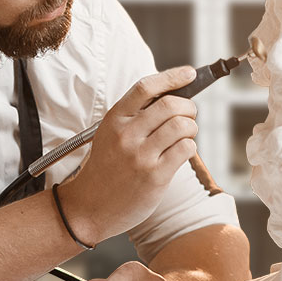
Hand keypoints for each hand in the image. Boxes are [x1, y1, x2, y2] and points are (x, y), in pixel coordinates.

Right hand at [58, 66, 198, 244]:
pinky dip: (189, 147)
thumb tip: (174, 95)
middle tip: (189, 114)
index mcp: (115, 119)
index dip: (171, 77)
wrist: (90, 207)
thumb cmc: (107, 167)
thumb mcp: (111, 134)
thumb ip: (135, 116)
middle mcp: (126, 135)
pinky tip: (180, 152)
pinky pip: (186, 149)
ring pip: (182, 126)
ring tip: (184, 135)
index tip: (189, 73)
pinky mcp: (155, 176)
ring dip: (191, 128)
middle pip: (170, 105)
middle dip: (188, 107)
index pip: (145, 87)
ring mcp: (140, 156)